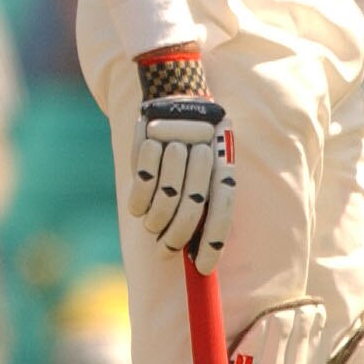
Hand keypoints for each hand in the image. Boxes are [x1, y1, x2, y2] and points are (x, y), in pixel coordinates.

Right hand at [130, 94, 235, 273]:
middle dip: (177, 236)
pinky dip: (139, 202)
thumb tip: (200, 251)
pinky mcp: (151, 137)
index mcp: (224, 162)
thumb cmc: (197, 142)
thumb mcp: (213, 163)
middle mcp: (204, 152)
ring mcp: (176, 143)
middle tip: (167, 250)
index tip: (201, 268)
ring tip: (152, 228)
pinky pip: (142, 182)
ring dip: (156, 221)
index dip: (212, 242)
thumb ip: (207, 199)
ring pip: (164, 197)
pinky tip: (139, 208)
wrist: (177, 95)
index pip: (221, 208)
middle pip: (191, 207)